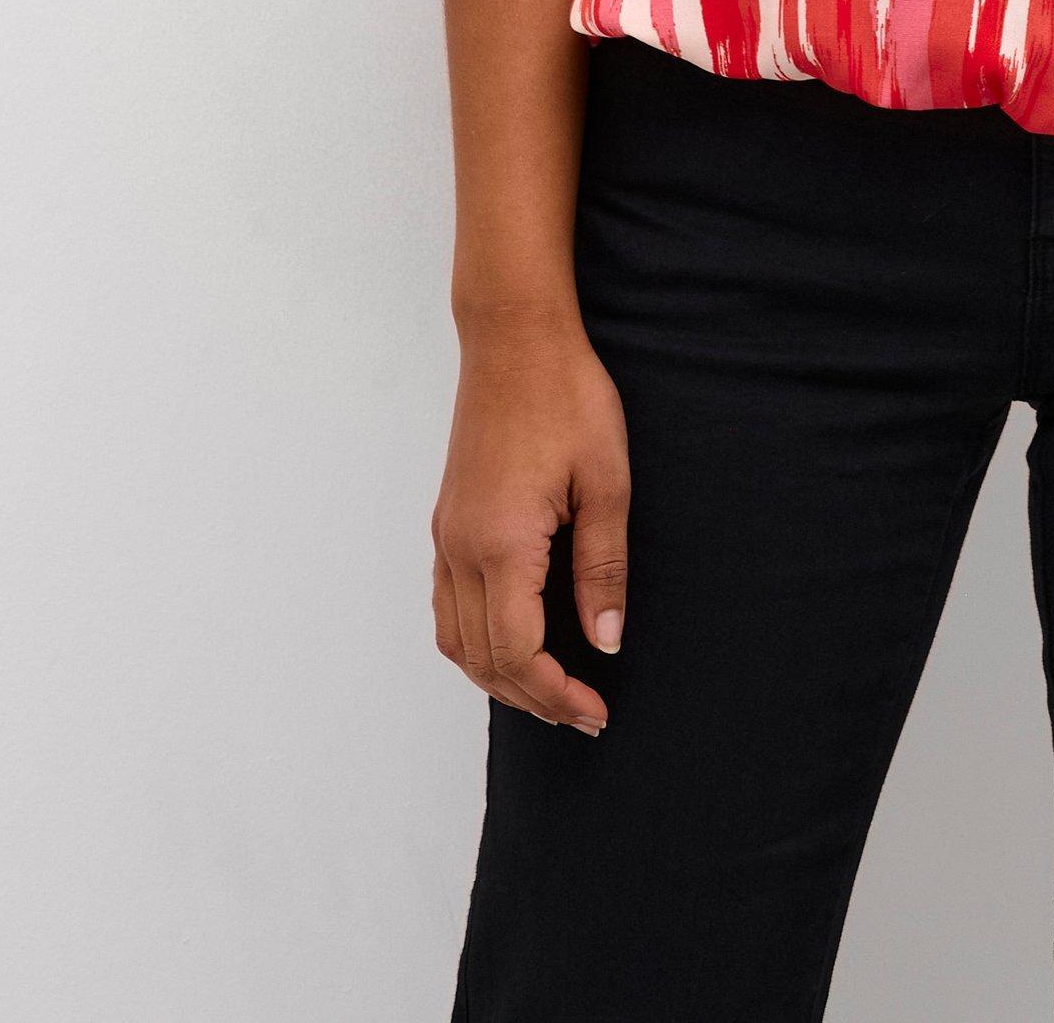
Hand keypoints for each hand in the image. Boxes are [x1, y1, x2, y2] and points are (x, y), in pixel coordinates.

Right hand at [431, 309, 631, 734]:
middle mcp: (462, 548)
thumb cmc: (568, 398)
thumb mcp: (606, 482)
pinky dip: (475, 641)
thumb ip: (603, 568)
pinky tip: (512, 639)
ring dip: (497, 677)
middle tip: (582, 713)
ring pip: (455, 640)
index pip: (517, 654)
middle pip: (482, 659)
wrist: (515, 339)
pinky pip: (447, 605)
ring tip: (549, 690)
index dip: (556, 694)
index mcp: (502, 544)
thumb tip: (606, 641)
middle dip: (532, 697)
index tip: (596, 711)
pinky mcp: (447, 520)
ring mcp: (447, 534)